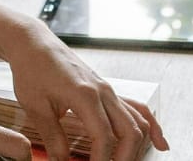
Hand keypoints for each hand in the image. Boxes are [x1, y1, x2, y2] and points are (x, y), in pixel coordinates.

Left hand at [3, 24, 168, 160]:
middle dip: (124, 158)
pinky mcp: (107, 89)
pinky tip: (160, 143)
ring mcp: (108, 89)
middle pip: (129, 132)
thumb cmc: (32, 69)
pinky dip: (151, 126)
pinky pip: (136, 108)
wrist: (34, 42)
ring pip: (137, 122)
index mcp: (84, 94)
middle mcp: (102, 91)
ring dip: (137, 147)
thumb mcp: (36, 107)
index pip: (103, 137)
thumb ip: (53, 138)